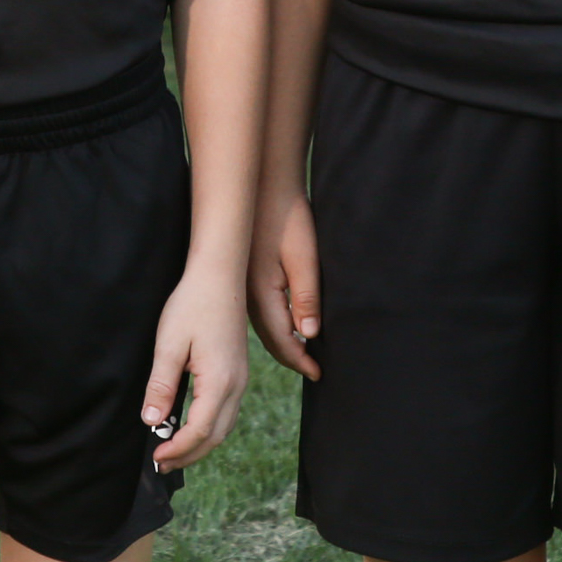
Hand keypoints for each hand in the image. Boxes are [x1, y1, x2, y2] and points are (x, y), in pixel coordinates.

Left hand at [145, 268, 249, 469]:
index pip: (199, 431)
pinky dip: (209, 428)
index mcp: (219, 381)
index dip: (177, 449)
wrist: (220, 276)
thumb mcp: (169, 343)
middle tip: (161, 463)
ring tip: (173, 450)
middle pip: (215, 436)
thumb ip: (161, 385)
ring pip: (224, 427)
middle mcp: (236, 385)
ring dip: (200, 444)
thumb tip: (151, 421)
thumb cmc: (192, 304)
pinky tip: (190, 426)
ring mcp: (240, 379)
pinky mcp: (238, 372)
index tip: (156, 456)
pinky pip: (227, 412)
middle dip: (189, 454)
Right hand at [248, 189, 321, 379]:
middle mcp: (247, 296)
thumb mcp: (304, 258)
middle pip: (270, 339)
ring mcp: (243, 287)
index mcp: (262, 293)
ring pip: (264, 327)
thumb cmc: (287, 218)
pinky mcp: (245, 278)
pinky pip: (260, 313)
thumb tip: (309, 335)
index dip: (301, 359)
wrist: (263, 186)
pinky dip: (275, 326)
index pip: (282, 340)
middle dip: (292, 356)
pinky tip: (286, 325)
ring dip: (283, 343)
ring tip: (302, 354)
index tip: (319, 374)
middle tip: (313, 370)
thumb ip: (306, 298)